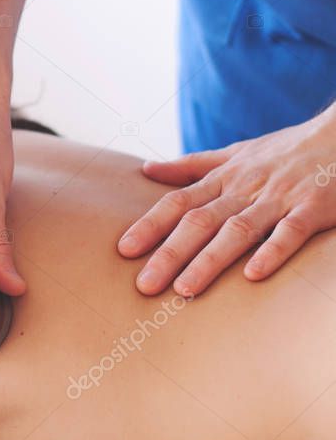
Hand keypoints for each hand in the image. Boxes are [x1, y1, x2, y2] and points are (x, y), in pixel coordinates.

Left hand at [118, 104, 335, 295]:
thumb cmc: (285, 150)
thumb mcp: (235, 153)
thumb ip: (191, 166)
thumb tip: (147, 170)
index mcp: (224, 179)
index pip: (178, 203)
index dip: (149, 225)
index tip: (123, 250)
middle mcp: (245, 189)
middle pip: (199, 222)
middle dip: (169, 253)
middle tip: (144, 285)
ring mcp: (280, 198)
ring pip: (238, 230)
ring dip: (210, 260)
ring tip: (185, 290)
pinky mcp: (315, 206)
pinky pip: (292, 230)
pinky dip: (273, 251)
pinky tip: (254, 275)